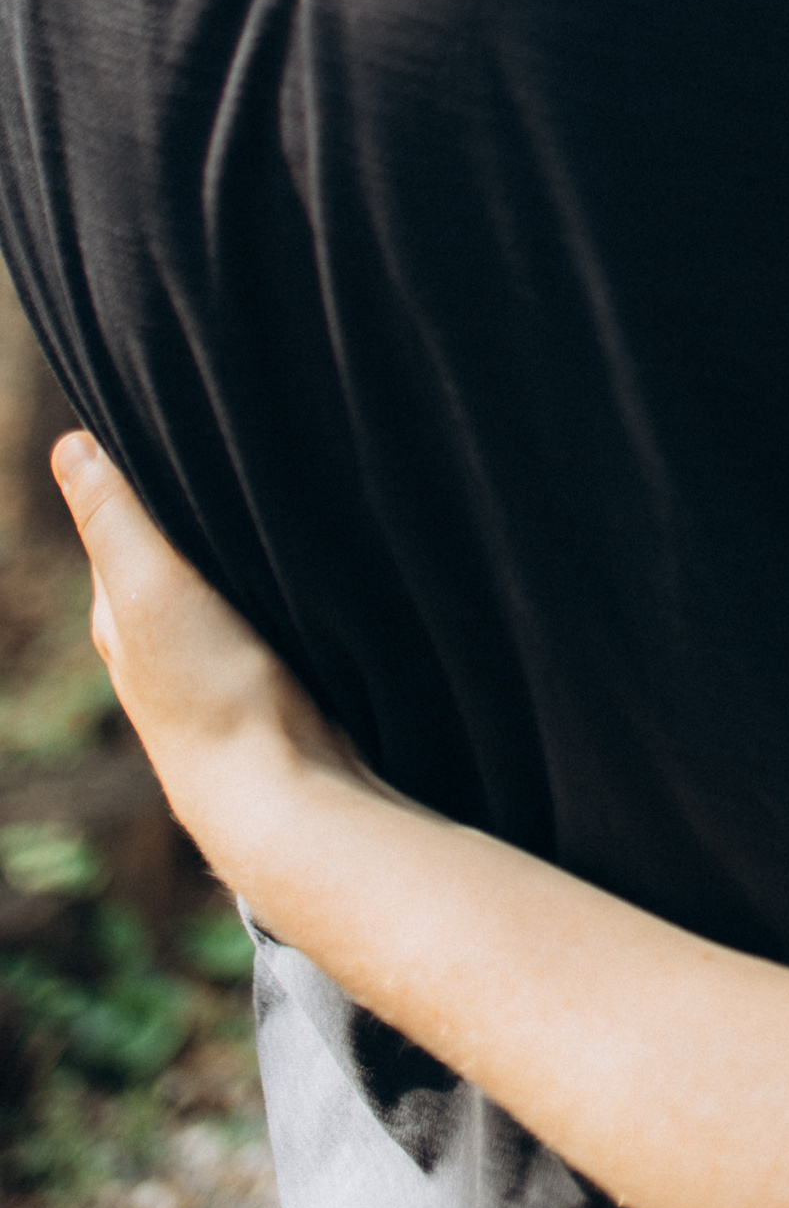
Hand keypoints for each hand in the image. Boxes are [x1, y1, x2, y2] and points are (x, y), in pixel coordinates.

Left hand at [53, 432, 357, 891]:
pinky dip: (273, 574)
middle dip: (192, 505)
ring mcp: (215, 660)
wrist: (277, 788)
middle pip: (172, 549)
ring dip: (238, 542)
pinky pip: (265, 604)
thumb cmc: (205, 688)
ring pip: (221, 578)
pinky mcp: (269, 673)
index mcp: (120, 613)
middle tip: (237, 446)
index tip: (179, 419)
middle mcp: (158, 638)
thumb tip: (68, 444)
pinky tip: (302, 562)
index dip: (144, 472)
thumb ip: (113, 517)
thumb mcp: (147, 586)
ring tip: (274, 493)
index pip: (122, 520)